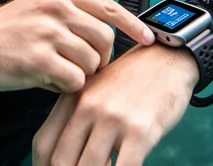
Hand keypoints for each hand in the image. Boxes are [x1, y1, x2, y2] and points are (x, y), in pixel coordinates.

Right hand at [0, 0, 155, 92]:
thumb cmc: (8, 30)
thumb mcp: (41, 6)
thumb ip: (73, 13)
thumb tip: (110, 33)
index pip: (108, 7)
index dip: (133, 24)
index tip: (147, 37)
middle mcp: (56, 9)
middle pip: (105, 38)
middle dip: (101, 57)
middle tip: (85, 64)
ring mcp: (48, 34)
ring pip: (91, 61)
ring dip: (81, 73)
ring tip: (59, 70)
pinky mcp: (39, 60)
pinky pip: (75, 80)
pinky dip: (66, 85)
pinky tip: (49, 78)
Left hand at [32, 43, 198, 165]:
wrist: (168, 58)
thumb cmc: (132, 80)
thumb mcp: (95, 90)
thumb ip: (76, 118)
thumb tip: (63, 158)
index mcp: (72, 99)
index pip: (43, 144)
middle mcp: (88, 108)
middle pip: (61, 161)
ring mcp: (113, 119)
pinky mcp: (140, 130)